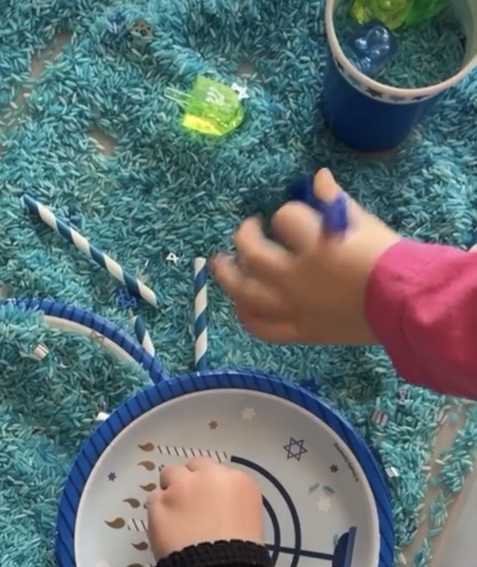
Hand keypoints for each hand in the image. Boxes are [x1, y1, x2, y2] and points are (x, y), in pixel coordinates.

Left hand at [147, 457, 262, 560]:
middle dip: (190, 481)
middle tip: (189, 505)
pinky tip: (165, 529)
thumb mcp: (249, 521)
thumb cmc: (241, 555)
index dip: (209, 487)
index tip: (208, 503)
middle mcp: (209, 476)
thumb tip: (217, 506)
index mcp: (237, 480)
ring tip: (173, 516)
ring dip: (171, 490)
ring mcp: (181, 487)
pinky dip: (158, 511)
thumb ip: (231, 503)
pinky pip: (154, 499)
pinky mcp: (158, 502)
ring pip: (169, 475)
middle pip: (192, 466)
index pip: (216, 471)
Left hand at [212, 168, 400, 345]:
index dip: (285, 214)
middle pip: (251, 252)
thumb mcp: (364, 222)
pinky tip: (241, 305)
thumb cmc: (389, 259)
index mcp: (314, 243)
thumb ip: (335, 200)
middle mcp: (296, 276)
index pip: (284, 217)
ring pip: (244, 292)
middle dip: (245, 235)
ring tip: (220, 263)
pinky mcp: (298, 331)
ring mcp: (293, 306)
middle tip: (249, 229)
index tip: (291, 218)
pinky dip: (247, 315)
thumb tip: (319, 178)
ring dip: (227, 275)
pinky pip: (261, 327)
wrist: (404, 304)